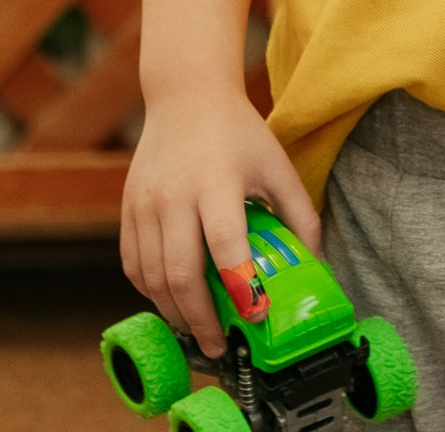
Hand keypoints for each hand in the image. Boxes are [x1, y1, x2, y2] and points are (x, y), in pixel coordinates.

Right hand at [121, 86, 318, 357]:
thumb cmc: (238, 133)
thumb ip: (299, 214)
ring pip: (151, 276)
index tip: (253, 316)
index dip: (238, 285)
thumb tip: (316, 263)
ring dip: (173, 312)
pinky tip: (171, 301)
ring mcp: (146, 203)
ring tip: (197, 329)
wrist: (185, 97)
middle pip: (180, 273)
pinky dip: (150, 291)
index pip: (224, 243)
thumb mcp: (277, 166)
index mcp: (217, 182)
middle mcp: (175, 195)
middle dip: (200, 319)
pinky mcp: (128, 209)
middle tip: (218, 346)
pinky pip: (133, 264)